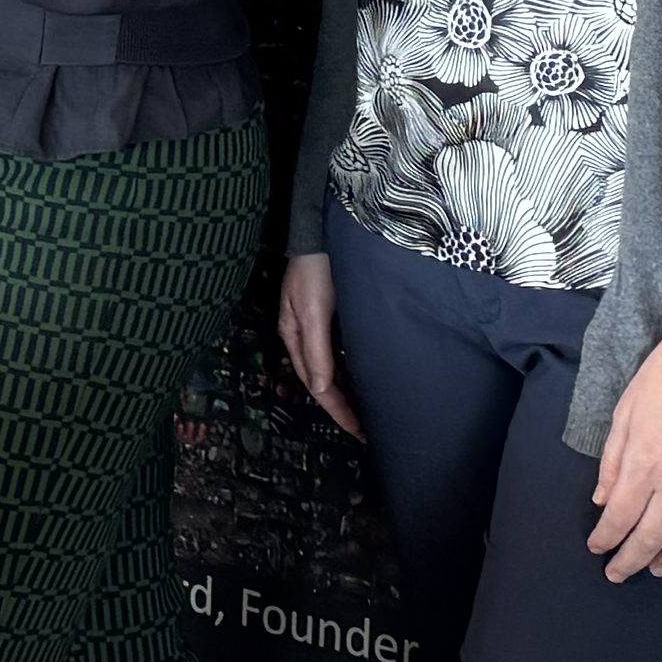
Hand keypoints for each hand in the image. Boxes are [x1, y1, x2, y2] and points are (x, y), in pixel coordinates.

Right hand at [275, 253, 358, 436]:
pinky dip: (349, 367)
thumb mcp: (314, 312)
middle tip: (366, 427)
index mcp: (294, 336)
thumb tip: (322, 391)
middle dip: (341, 405)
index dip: (338, 410)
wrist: (321, 230)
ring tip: (367, 406)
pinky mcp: (329, 312)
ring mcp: (315, 323)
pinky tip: (362, 372)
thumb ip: (317, 351)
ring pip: (330, 367)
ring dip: (346, 387)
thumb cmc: (316, 270)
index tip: (360, 431)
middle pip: (321, 380)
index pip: (317, 385)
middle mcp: (303, 334)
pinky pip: (338, 350)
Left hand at [585, 335, 661, 584]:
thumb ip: (612, 462)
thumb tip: (602, 500)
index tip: (598, 549)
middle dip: (631, 561)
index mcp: (644, 464)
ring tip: (657, 568)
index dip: (606, 540)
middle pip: (652, 538)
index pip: (619, 518)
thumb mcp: (625, 413)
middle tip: (619, 574)